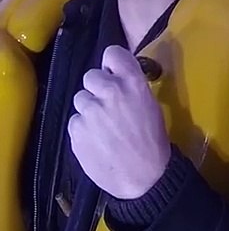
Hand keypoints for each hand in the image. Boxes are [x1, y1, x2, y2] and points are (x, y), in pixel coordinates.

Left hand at [67, 45, 170, 199]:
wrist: (144, 177)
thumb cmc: (153, 141)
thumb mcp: (151, 106)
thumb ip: (131, 88)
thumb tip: (116, 78)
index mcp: (132, 83)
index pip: (111, 53)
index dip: (112, 63)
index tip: (114, 73)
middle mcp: (108, 91)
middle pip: (90, 76)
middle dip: (98, 89)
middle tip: (109, 106)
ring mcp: (89, 110)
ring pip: (80, 99)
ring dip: (89, 109)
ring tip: (103, 127)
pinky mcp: (76, 129)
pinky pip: (75, 121)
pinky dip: (83, 128)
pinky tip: (96, 140)